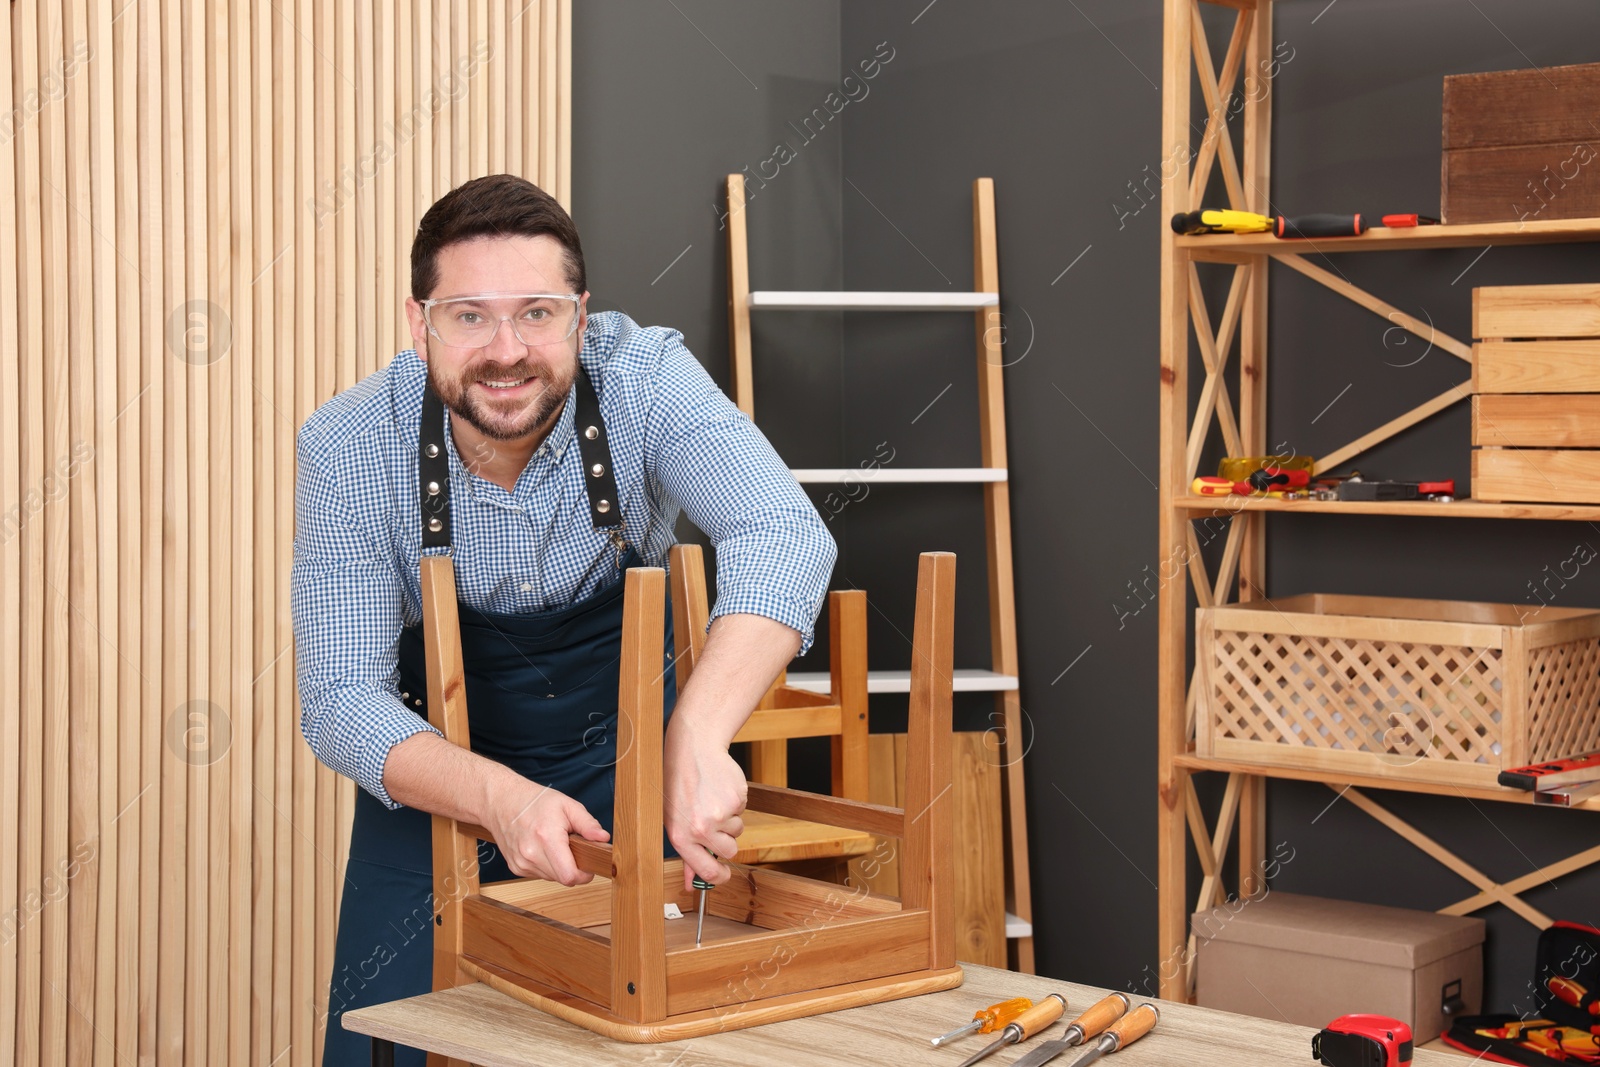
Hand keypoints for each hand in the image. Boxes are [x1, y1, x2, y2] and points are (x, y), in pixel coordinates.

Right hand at [481, 773, 609, 884]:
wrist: (502, 801)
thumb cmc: (535, 802)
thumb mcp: (567, 805)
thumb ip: (587, 824)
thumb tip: (603, 839)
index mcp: (547, 838)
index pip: (569, 876)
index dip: (584, 874)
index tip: (588, 862)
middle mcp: (531, 854)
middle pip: (563, 878)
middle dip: (573, 867)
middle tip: (572, 847)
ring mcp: (521, 863)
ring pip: (551, 878)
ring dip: (559, 866)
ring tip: (555, 844)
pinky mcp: (515, 868)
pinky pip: (539, 875)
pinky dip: (546, 866)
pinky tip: (542, 848)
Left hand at [663, 728, 746, 890]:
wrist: (692, 751)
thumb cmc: (679, 786)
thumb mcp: (674, 821)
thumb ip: (686, 854)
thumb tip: (689, 883)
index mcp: (682, 837)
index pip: (708, 872)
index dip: (720, 877)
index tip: (724, 874)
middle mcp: (701, 828)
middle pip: (730, 852)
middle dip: (726, 841)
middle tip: (714, 823)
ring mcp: (720, 814)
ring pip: (738, 830)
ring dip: (730, 819)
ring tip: (713, 800)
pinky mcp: (736, 799)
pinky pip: (743, 811)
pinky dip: (735, 803)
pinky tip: (720, 790)